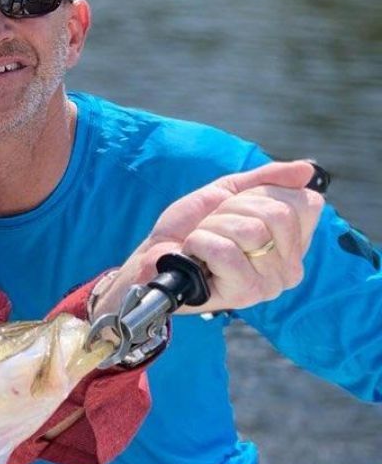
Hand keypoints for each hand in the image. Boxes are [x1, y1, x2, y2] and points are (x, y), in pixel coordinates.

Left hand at [99, 160, 324, 316]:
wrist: (156, 257)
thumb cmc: (192, 229)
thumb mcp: (228, 193)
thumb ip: (266, 179)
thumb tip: (307, 169)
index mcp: (293, 244)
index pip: (305, 202)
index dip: (261, 194)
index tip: (236, 209)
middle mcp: (290, 268)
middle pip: (277, 213)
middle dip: (233, 209)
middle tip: (214, 226)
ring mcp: (270, 284)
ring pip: (250, 230)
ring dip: (213, 227)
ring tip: (204, 242)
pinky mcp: (244, 294)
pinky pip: (225, 250)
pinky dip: (200, 243)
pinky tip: (196, 256)